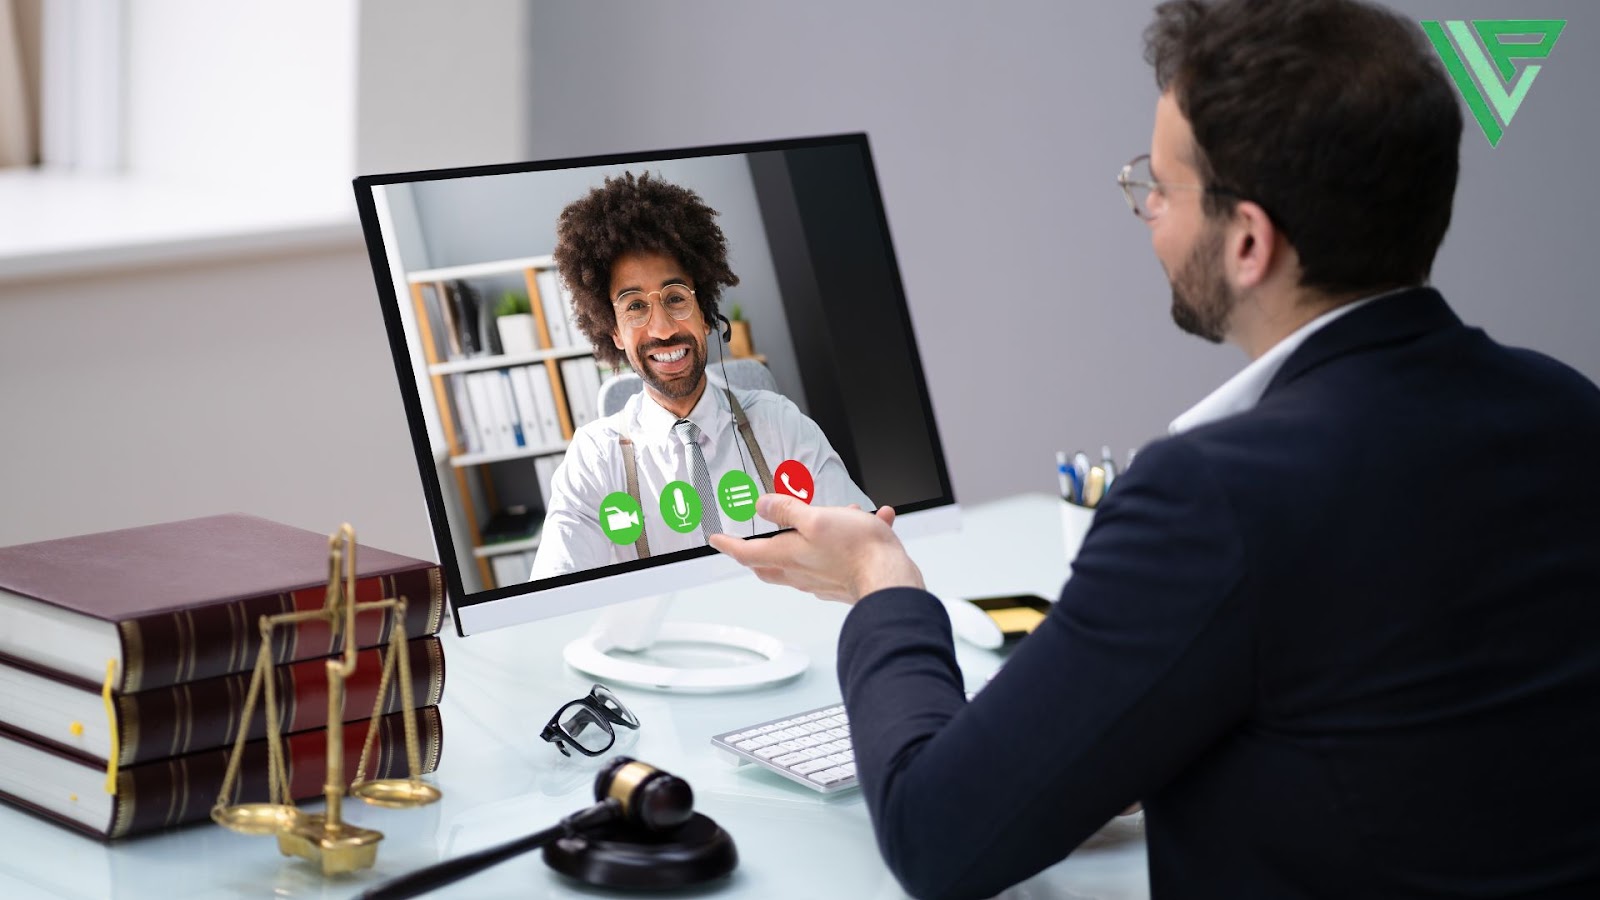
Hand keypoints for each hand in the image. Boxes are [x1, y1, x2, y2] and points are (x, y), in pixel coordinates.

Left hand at [708, 495, 924, 603]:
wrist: (891, 580)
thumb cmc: (856, 551)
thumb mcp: (816, 519)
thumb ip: (787, 510)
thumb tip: (762, 504)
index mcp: (787, 556)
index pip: (746, 552)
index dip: (727, 544)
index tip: (716, 539)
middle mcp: (800, 572)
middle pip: (768, 563)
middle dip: (756, 551)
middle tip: (749, 543)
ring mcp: (820, 579)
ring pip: (803, 558)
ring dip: (814, 535)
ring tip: (839, 513)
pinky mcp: (841, 581)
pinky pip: (836, 557)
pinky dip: (847, 538)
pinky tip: (870, 523)